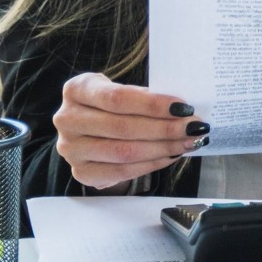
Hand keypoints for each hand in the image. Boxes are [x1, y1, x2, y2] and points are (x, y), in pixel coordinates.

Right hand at [53, 72, 207, 190]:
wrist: (89, 126)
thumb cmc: (112, 104)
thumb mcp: (123, 91)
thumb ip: (145, 97)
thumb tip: (183, 110)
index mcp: (76, 89)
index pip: (117, 98)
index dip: (153, 104)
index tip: (183, 107)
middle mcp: (67, 119)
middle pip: (122, 127)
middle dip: (165, 128)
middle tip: (194, 127)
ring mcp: (70, 148)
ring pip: (124, 152)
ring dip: (163, 148)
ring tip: (189, 141)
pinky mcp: (81, 171)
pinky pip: (122, 171)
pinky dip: (152, 164)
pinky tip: (172, 155)